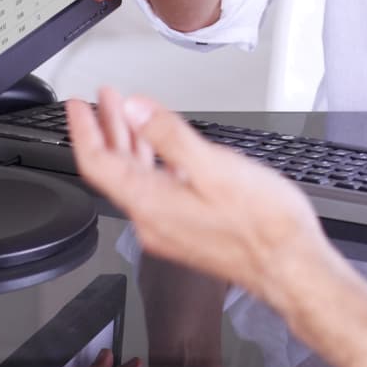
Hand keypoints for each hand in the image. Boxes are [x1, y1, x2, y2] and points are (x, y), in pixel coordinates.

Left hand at [66, 88, 336, 308]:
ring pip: (136, 180)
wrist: (289, 266)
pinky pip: (155, 191)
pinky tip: (164, 152)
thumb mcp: (217, 168)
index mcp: (152, 203)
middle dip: (108, 129)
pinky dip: (151, 162)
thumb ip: (171, 136)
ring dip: (129, 144)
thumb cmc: (264, 224)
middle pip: (115, 170)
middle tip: (104, 100)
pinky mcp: (187, 231)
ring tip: (128, 116)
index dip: (84, 130)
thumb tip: (135, 109)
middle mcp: (153, 220)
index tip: (76, 106)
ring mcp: (169, 228)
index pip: (100, 164)